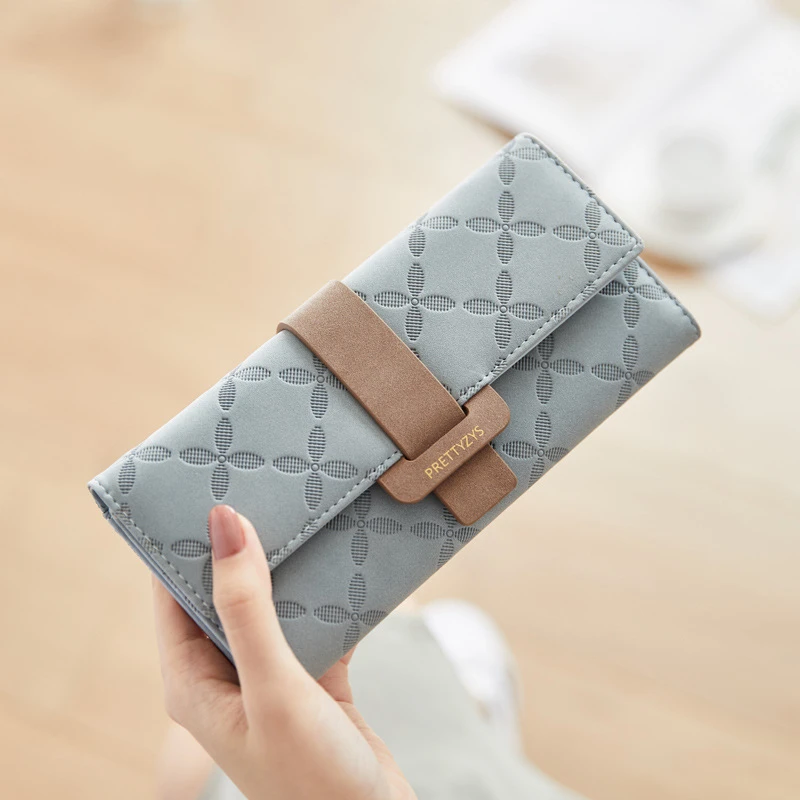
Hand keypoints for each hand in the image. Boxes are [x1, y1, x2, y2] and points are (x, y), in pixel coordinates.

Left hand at [153, 505, 415, 799]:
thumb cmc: (311, 775)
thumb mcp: (273, 686)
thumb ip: (246, 606)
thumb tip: (224, 523)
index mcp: (193, 681)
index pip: (173, 594)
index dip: (183, 542)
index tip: (205, 487)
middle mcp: (225, 675)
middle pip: (223, 593)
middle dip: (241, 545)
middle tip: (262, 486)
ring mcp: (270, 676)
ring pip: (271, 604)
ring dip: (286, 566)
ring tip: (302, 511)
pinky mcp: (311, 678)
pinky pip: (313, 621)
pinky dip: (325, 593)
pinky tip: (342, 560)